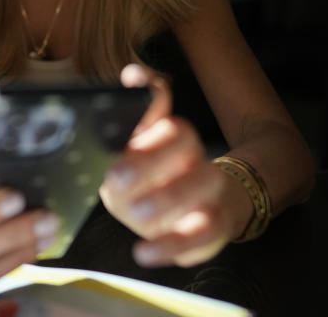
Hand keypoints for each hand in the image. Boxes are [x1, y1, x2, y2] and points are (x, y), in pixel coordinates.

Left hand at [98, 64, 238, 267]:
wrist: (206, 208)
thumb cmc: (156, 175)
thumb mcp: (136, 148)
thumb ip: (136, 111)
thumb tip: (133, 76)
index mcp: (172, 137)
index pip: (167, 114)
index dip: (151, 108)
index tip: (128, 111)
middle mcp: (194, 159)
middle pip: (185, 146)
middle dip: (149, 161)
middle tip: (116, 178)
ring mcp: (208, 194)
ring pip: (200, 189)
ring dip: (166, 201)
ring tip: (135, 212)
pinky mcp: (211, 229)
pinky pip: (200, 238)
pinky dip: (171, 247)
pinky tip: (144, 252)